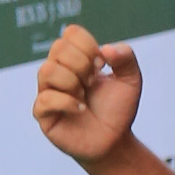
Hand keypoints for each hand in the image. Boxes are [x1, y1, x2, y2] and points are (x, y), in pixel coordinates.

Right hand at [31, 23, 142, 164]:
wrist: (114, 141)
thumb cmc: (118, 109)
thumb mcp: (131, 79)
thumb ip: (126, 57)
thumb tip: (105, 49)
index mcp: (75, 59)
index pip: (70, 33)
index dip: (88, 45)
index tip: (101, 64)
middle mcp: (58, 71)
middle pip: (57, 48)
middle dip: (82, 65)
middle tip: (93, 82)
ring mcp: (47, 91)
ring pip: (46, 70)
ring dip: (73, 83)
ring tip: (84, 97)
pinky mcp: (43, 113)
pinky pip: (45, 98)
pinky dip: (68, 103)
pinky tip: (81, 110)